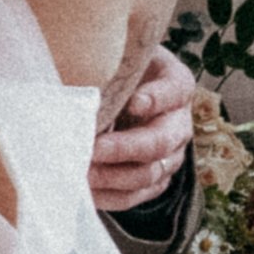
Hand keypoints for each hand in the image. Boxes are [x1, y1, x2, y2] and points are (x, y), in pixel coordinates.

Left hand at [88, 42, 195, 215]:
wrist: (123, 92)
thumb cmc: (117, 70)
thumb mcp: (118, 56)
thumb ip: (106, 63)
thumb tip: (73, 82)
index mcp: (176, 85)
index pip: (173, 91)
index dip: (156, 98)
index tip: (134, 102)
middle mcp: (179, 123)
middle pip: (160, 142)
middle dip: (125, 148)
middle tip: (93, 149)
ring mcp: (170, 155)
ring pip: (149, 174)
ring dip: (113, 177)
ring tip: (83, 173)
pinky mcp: (154, 180)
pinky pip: (135, 196)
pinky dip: (109, 196)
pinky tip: (85, 191)